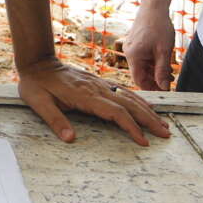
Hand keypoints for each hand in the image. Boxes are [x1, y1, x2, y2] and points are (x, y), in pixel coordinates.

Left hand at [16, 58, 171, 145]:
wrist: (37, 61)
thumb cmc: (36, 84)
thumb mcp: (39, 103)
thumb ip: (55, 121)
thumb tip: (70, 139)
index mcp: (85, 95)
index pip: (115, 113)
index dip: (131, 127)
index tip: (143, 141)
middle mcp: (97, 88)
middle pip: (129, 105)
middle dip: (149, 120)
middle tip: (166, 134)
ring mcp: (99, 84)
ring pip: (130, 97)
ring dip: (148, 110)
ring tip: (163, 123)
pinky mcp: (98, 82)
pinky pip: (123, 91)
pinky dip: (138, 100)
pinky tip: (147, 107)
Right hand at [120, 6, 177, 91]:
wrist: (154, 6)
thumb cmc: (159, 26)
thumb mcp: (164, 51)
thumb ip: (162, 71)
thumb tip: (164, 87)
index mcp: (133, 56)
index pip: (139, 80)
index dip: (151, 88)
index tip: (164, 91)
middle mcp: (129, 52)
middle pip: (140, 73)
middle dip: (155, 80)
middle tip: (169, 84)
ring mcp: (131, 47)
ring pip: (142, 66)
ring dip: (155, 71)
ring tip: (170, 73)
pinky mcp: (135, 43)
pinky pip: (142, 58)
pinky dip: (152, 62)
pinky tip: (164, 62)